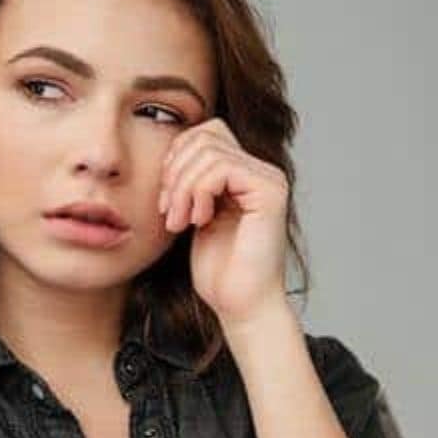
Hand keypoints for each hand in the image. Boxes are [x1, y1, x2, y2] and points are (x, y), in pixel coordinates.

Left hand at [157, 118, 289, 326]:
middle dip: (175, 170)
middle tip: (169, 211)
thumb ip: (189, 180)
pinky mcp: (270, 193)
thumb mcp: (193, 214)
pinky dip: (199, 191)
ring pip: (209, 149)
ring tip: (181, 221)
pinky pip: (222, 167)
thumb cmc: (219, 271)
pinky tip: (200, 220)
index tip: (166, 200)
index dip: (176, 157)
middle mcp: (262, 171)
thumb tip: (169, 148)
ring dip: (183, 186)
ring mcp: (269, 180)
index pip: (205, 132)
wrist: (241, 305)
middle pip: (205, 133)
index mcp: (245, 173)